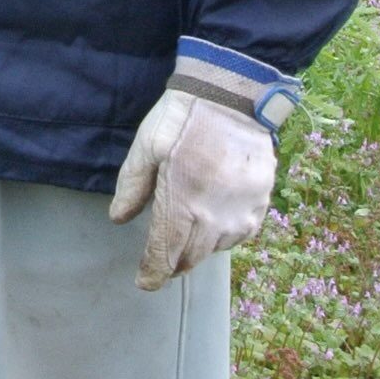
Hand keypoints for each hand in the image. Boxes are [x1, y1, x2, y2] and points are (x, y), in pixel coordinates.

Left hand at [107, 89, 275, 290]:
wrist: (232, 95)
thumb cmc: (183, 118)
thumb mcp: (146, 146)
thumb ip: (132, 186)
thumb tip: (118, 219)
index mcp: (182, 203)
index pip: (164, 254)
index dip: (152, 274)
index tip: (144, 283)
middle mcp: (215, 216)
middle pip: (190, 258)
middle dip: (173, 264)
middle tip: (161, 261)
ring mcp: (242, 211)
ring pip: (216, 248)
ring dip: (198, 248)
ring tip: (186, 235)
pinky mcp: (261, 201)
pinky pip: (240, 234)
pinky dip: (223, 236)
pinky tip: (213, 223)